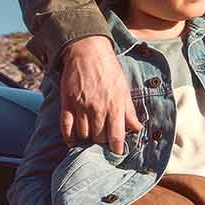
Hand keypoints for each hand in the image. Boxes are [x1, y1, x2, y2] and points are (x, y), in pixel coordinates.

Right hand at [57, 36, 138, 152]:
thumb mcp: (124, 89)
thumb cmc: (109, 70)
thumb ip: (129, 111)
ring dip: (87, 141)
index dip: (117, 149)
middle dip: (102, 143)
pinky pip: (66, 128)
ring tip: (89, 140)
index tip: (117, 153)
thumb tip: (137, 128)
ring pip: (83, 135)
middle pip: (99, 138)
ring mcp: (81, 107)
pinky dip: (69, 138)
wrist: (88, 52)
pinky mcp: (67, 104)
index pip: (116, 136)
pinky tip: (73, 141)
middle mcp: (98, 109)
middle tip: (102, 143)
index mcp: (115, 106)